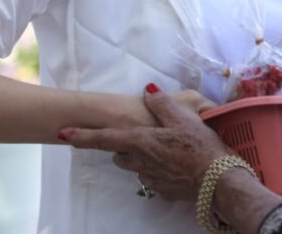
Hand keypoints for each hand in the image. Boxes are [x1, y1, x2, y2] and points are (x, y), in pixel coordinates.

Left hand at [61, 86, 226, 201]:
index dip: (82, 136)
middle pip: (119, 154)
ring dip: (141, 158)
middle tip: (140, 136)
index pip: (104, 139)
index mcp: (142, 142)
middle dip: (122, 146)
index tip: (63, 134)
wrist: (218, 181)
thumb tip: (148, 91)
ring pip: (136, 166)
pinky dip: (159, 170)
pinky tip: (176, 165)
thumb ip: (162, 104)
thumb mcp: (184, 119)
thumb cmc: (201, 147)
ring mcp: (151, 179)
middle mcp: (140, 162)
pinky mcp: (163, 191)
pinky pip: (154, 177)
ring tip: (164, 150)